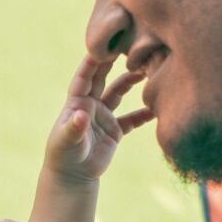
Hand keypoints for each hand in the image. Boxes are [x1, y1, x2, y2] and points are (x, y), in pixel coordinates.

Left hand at [45, 56, 151, 182]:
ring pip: (119, 93)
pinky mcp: (115, 130)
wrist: (73, 175)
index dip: (91, 62)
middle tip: (127, 45)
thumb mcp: (67, 142)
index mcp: (76, 103)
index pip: (83, 77)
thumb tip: (81, 116)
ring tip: (146, 70)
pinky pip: (132, 119)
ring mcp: (103, 116)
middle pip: (102, 78)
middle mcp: (90, 106)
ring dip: (130, 82)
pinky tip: (157, 107)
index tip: (102, 47)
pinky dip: (144, 114)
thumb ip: (74, 128)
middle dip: (112, 62)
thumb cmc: (64, 156)